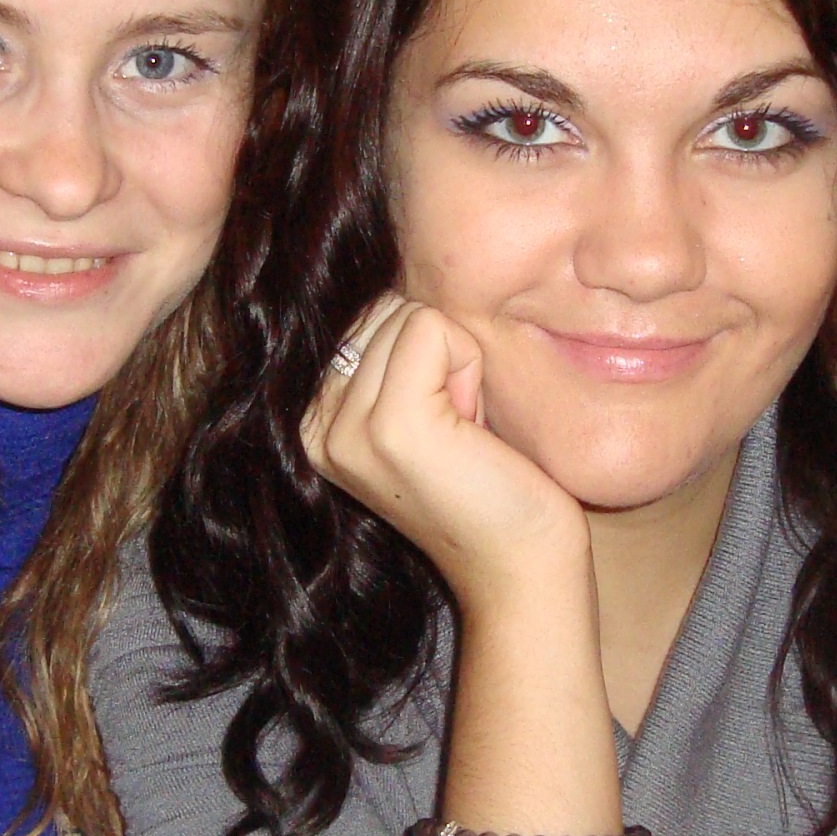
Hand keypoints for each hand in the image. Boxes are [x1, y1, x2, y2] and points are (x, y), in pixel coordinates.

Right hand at [303, 299, 587, 611]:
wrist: (520, 565)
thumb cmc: (491, 483)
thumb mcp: (424, 409)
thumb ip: (393, 355)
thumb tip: (398, 270)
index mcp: (315, 422)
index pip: (366, 314)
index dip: (426, 353)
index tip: (443, 426)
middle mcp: (315, 426)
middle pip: (383, 307)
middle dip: (440, 353)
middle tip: (458, 432)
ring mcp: (347, 429)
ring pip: (408, 313)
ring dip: (457, 362)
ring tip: (463, 433)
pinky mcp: (391, 426)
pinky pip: (431, 328)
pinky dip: (468, 366)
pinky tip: (472, 429)